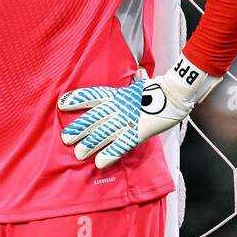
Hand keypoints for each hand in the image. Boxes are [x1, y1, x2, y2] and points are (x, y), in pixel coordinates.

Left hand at [58, 57, 220, 169]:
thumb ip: (133, 83)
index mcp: (117, 95)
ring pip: (104, 133)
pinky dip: (110, 153)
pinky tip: (100, 162)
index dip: (77, 100)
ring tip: (79, 153)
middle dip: (79, 129)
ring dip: (90, 144)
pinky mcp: (137, 132)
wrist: (174, 94)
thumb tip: (138, 73)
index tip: (61, 104)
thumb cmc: (157, 90)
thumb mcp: (140, 85)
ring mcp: (127, 120)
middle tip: (65, 138)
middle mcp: (118, 107)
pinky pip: (121, 144)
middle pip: (94, 118)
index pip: (92, 96)